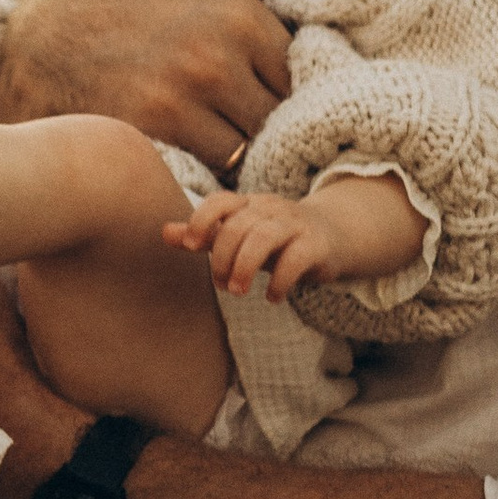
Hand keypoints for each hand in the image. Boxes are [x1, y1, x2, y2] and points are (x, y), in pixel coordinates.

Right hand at [0, 0, 381, 166]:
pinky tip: (193, 154)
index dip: (285, 91)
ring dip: (241, 153)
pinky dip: (208, 171)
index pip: (299, 79)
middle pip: (277, 119)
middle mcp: (215, 58)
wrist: (51, 31)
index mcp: (240, 14)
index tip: (264, 92)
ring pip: (247, 151)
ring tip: (221, 139)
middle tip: (245, 122)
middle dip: (267, 125)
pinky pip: (207, 171)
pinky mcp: (150, 135)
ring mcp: (181, 101)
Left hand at [172, 188, 338, 304]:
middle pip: (239, 225)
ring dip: (245, 267)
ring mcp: (295, 224)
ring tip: (237, 292)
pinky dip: (280, 281)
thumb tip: (164, 232)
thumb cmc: (276, 239)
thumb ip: (205, 235)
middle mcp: (271, 209)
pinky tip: (272, 298)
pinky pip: (296, 258)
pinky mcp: (317, 244)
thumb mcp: (241, 236)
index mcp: (249, 205)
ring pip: (265, 237)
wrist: (333, 236)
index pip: (221, 201)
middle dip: (223, 258)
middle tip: (222, 286)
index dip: (202, 220)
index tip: (192, 247)